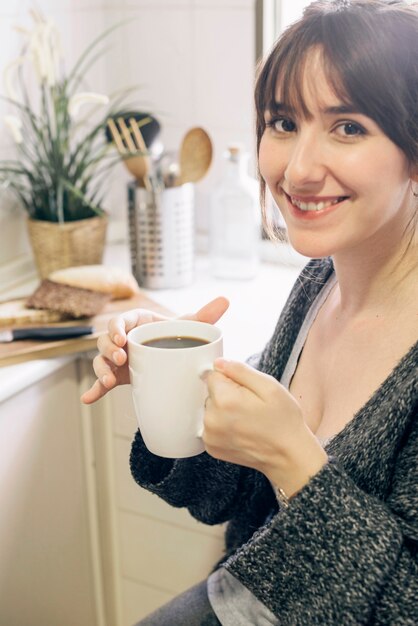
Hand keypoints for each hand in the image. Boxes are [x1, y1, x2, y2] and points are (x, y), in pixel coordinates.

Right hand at [80, 296, 228, 404]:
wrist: (177, 358)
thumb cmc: (178, 337)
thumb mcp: (190, 327)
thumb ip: (205, 315)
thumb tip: (225, 300)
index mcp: (137, 323)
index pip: (120, 321)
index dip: (116, 328)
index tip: (122, 338)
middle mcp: (123, 340)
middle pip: (105, 341)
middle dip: (108, 350)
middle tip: (120, 359)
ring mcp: (118, 359)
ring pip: (100, 361)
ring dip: (100, 370)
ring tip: (108, 382)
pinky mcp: (117, 375)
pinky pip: (101, 382)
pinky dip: (94, 390)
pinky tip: (88, 399)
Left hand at [203, 359, 327, 496]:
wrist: (288, 456)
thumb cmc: (283, 421)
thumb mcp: (269, 387)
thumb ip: (240, 370)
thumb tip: (218, 363)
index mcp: (224, 400)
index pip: (214, 375)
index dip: (232, 379)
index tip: (247, 390)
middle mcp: (211, 419)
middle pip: (211, 393)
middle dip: (228, 394)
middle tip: (251, 406)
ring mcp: (210, 436)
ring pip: (211, 409)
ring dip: (224, 410)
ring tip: (247, 420)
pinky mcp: (211, 447)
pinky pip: (211, 425)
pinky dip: (223, 425)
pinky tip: (241, 430)